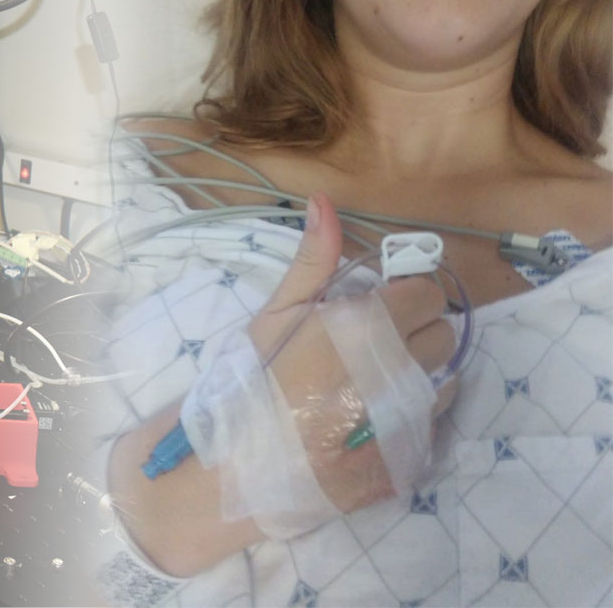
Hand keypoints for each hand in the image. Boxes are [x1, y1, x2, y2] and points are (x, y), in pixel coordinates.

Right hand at [107, 192, 459, 576]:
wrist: (227, 473)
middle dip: (412, 333)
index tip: (374, 308)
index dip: (401, 297)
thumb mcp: (272, 318)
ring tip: (368, 388)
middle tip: (366, 347)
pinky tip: (369, 423)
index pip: (425, 293)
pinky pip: (433, 425)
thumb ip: (311, 262)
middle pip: (442, 334)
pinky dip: (412, 418)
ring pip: (446, 381)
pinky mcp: (408, 462)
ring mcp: (406, 422)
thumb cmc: (245, 386)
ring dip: (419, 376)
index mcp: (363, 329)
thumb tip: (323, 200)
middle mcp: (396, 372)